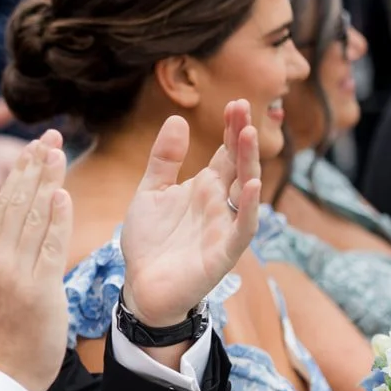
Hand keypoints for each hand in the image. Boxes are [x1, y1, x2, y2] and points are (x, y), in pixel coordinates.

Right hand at [0, 131, 72, 390]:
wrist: (1, 374)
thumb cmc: (2, 334)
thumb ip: (7, 254)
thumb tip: (23, 226)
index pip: (3, 203)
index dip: (20, 172)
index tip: (33, 147)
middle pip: (16, 201)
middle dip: (34, 165)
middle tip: (49, 136)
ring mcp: (15, 272)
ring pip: (32, 217)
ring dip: (46, 181)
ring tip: (58, 152)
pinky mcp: (37, 289)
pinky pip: (50, 247)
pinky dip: (57, 219)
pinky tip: (63, 194)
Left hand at [119, 101, 260, 328]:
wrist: (142, 287)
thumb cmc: (150, 241)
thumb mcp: (151, 192)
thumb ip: (164, 160)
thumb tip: (176, 118)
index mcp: (205, 188)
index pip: (225, 153)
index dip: (231, 129)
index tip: (235, 103)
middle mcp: (219, 204)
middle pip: (238, 165)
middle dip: (242, 137)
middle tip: (244, 107)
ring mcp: (224, 227)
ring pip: (245, 192)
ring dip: (249, 164)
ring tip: (249, 135)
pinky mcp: (223, 253)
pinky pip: (241, 228)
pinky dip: (247, 209)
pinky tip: (249, 186)